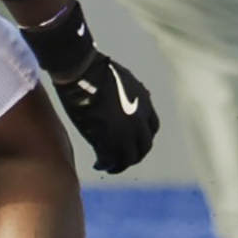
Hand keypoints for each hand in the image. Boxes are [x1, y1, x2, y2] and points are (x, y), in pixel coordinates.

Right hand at [51, 53, 160, 173]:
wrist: (84, 74)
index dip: (143, 138)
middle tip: (123, 160)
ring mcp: (125, 132)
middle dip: (134, 155)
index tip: (134, 143)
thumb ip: (130, 94)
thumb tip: (125, 101)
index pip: (152, 128)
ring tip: (109, 166)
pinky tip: (98, 164)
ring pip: (129, 158)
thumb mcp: (124, 80)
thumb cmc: (98, 72)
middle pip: (144, 147)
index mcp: (144, 104)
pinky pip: (109, 160)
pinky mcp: (107, 140)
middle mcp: (139, 121)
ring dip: (120, 165)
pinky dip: (105, 164)